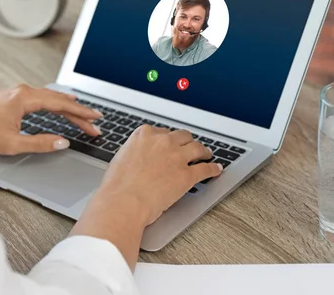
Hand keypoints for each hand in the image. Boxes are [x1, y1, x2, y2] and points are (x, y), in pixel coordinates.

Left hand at [0, 84, 101, 154]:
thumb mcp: (11, 143)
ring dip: (69, 108)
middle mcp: (24, 91)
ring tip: (85, 116)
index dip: (80, 114)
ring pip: (52, 98)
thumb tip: (62, 142)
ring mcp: (20, 92)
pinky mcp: (15, 95)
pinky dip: (57, 104)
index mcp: (25, 99)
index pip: (61, 105)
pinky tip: (62, 105)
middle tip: (95, 124)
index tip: (95, 119)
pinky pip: (43, 97)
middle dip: (79, 113)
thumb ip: (40, 143)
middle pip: (60, 100)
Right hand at [69, 125, 222, 269]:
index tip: (171, 144)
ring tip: (206, 155)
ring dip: (204, 152)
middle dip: (188, 142)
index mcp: (144, 135)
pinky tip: (216, 170)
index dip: (169, 139)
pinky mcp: (187, 174)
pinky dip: (213, 169)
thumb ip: (135, 154)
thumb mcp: (121, 160)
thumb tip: (140, 159)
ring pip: (197, 148)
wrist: (124, 201)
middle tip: (191, 147)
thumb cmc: (117, 186)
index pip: (163, 132)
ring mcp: (177, 157)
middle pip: (183, 136)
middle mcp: (163, 141)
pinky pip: (206, 169)